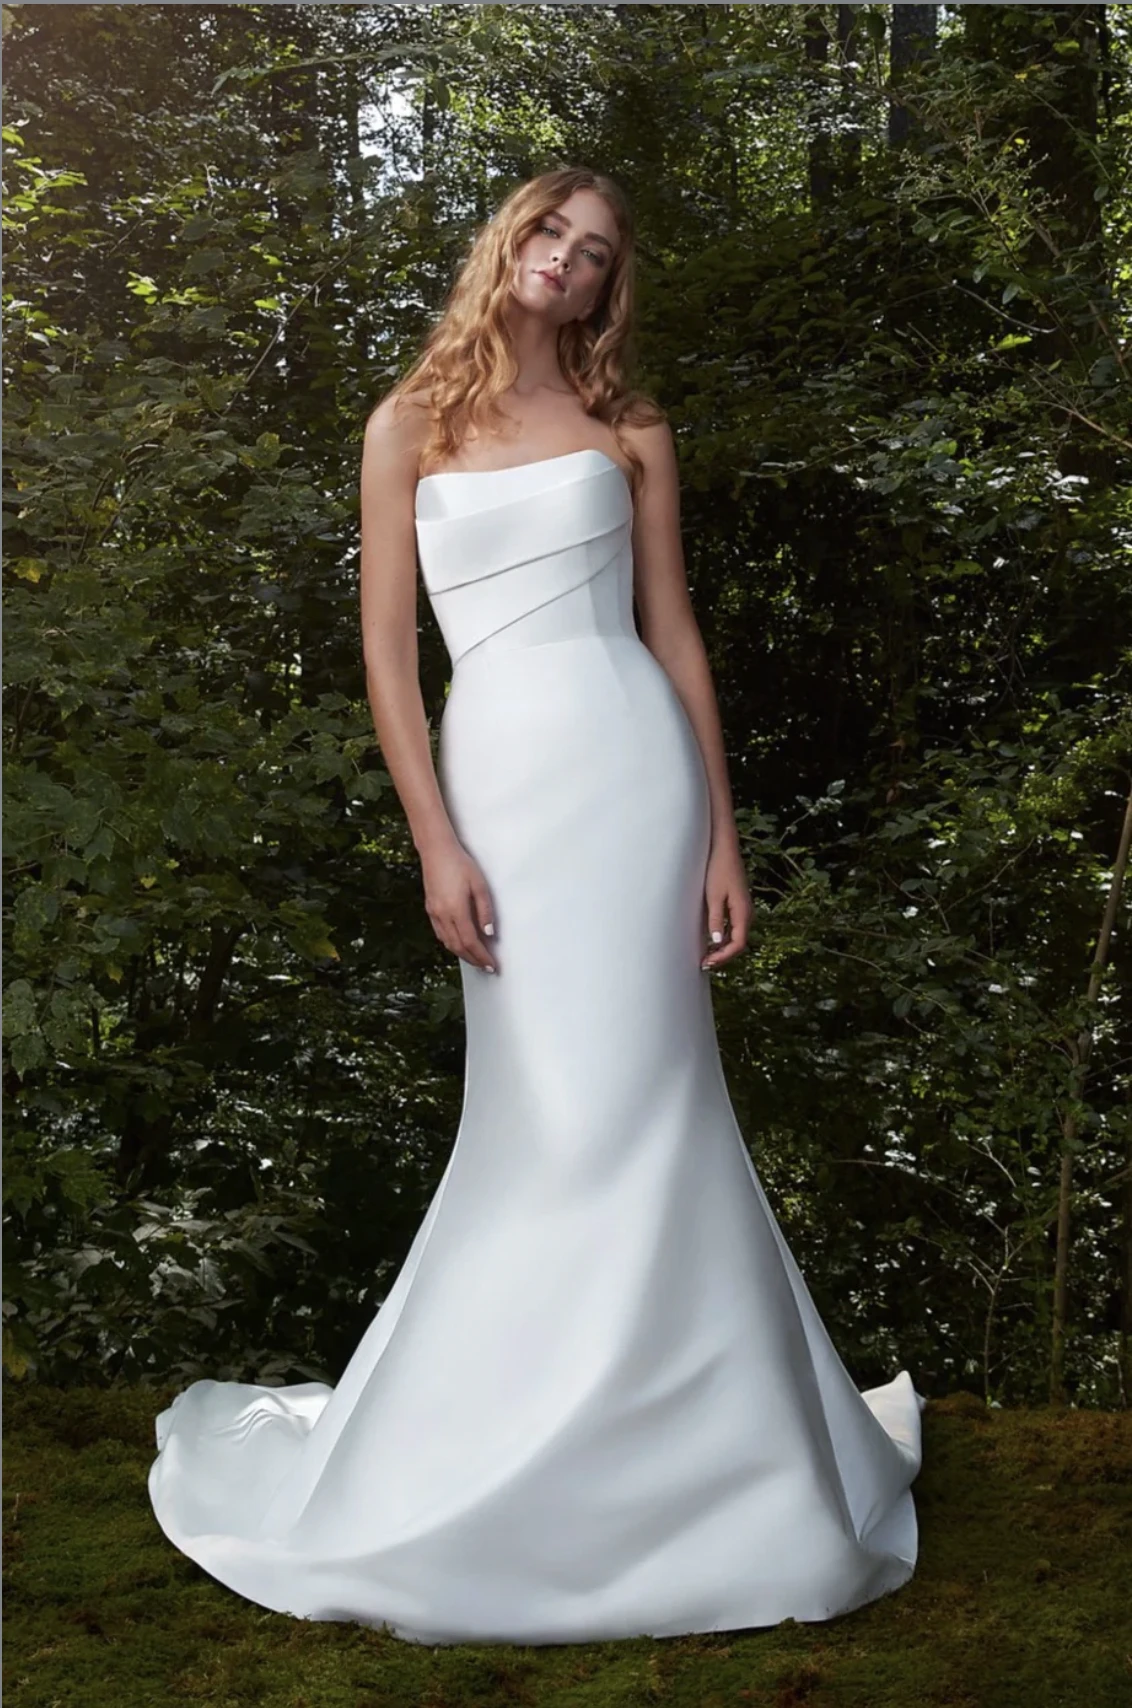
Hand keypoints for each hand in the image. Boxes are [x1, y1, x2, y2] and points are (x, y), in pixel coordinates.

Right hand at [420, 838, 497, 972]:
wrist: (436, 850)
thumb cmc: (460, 864)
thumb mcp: (480, 885)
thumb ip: (485, 911)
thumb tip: (489, 933)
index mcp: (456, 910)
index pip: (471, 942)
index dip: (482, 956)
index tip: (492, 965)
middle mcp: (442, 915)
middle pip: (458, 947)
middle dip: (473, 960)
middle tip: (486, 967)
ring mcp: (434, 913)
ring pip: (448, 942)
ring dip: (462, 954)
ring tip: (475, 959)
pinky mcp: (430, 909)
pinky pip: (440, 934)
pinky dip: (451, 943)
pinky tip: (459, 944)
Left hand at [700, 833, 750, 970]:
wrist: (724, 848)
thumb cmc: (717, 869)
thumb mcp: (713, 896)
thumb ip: (716, 919)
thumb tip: (717, 941)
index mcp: (743, 912)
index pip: (738, 944)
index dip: (724, 956)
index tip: (708, 962)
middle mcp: (747, 912)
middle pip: (739, 943)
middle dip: (723, 956)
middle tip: (704, 963)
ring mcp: (744, 908)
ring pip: (737, 936)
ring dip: (724, 948)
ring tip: (707, 955)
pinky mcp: (738, 904)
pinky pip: (735, 927)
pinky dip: (725, 937)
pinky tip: (712, 940)